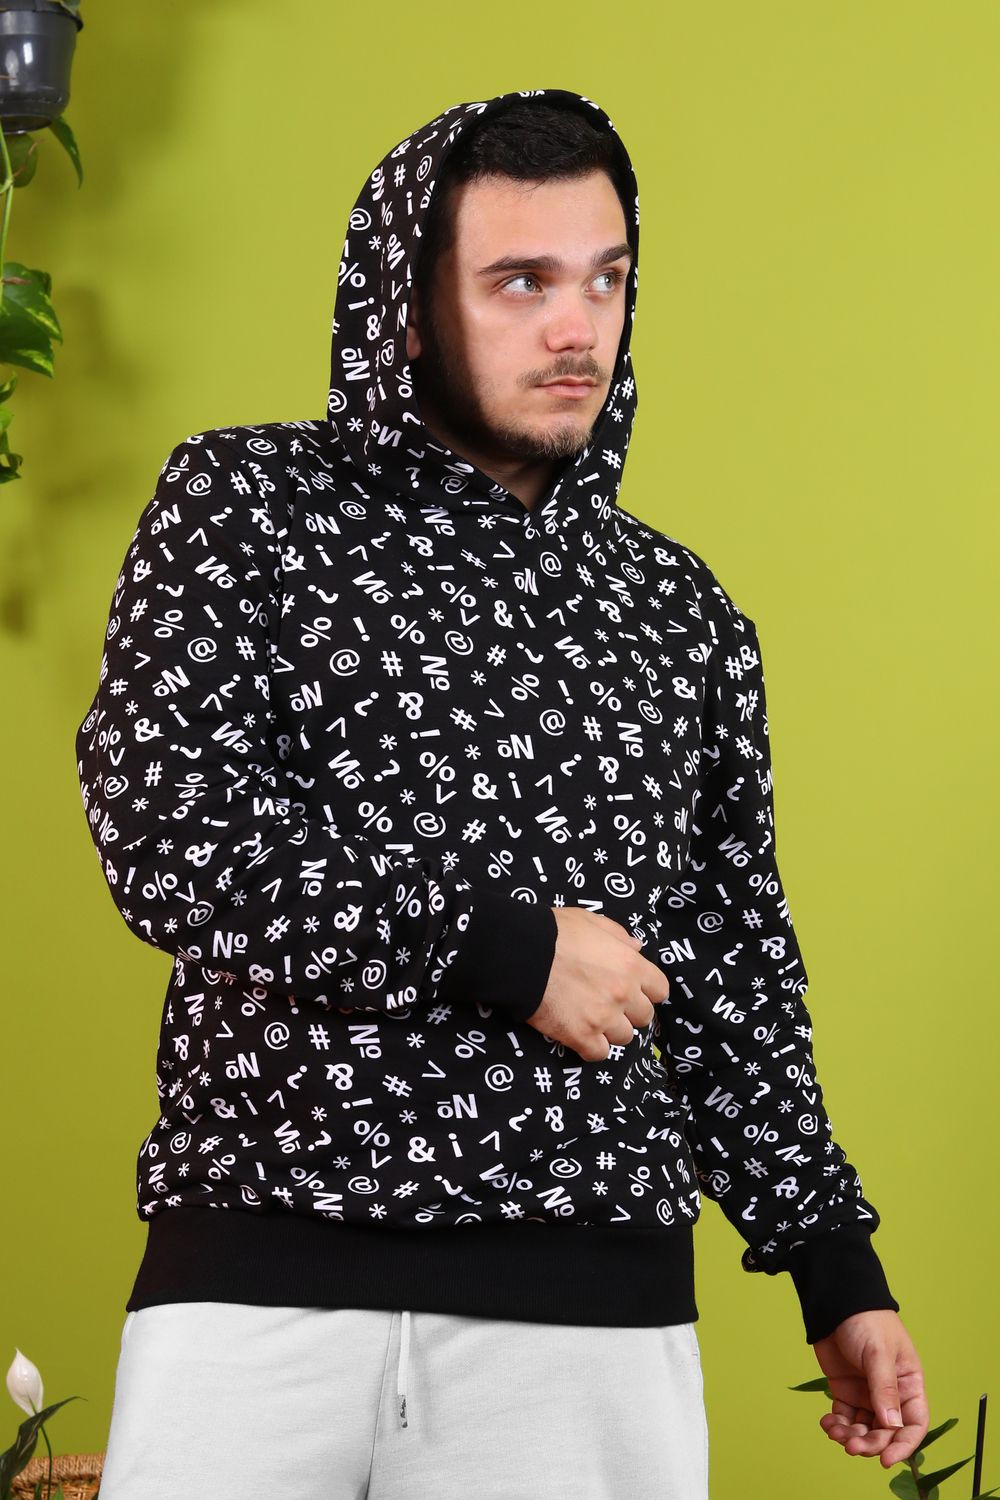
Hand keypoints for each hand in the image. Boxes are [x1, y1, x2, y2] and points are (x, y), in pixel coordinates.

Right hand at [524, 909, 670, 1061]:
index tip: (633, 990)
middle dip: (629, 1012)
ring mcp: (603, 1018)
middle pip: (644, 1017)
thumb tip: (637, 947)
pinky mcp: (580, 1036)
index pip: (660, 990)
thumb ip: (618, 935)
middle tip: (608, 1004)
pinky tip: (581, 1035)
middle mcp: (623, 994)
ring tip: (592, 1019)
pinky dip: (592, 1047)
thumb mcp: (592, 921)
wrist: (522, 954)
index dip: (647, 991)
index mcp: (631, 965)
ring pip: (624, 1038)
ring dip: (611, 1030)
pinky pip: (599, 1054)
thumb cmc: (556, 933)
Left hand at [813, 1308, 928, 1467]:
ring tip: (835, 1433)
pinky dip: (837, 1425)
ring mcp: (867, 1392)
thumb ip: (885, 1389)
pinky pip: (845, 1417)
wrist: (836, 1301)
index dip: (903, 1445)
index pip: (914, 1423)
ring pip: (864, 1428)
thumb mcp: (879, 1353)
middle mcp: (890, 1393)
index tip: (886, 1460)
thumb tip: (892, 1426)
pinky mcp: (845, 1390)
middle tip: (852, 1446)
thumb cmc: (866, 1320)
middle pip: (886, 1431)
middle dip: (871, 1443)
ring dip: (852, 1436)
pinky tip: (827, 1423)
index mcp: (909, 1384)